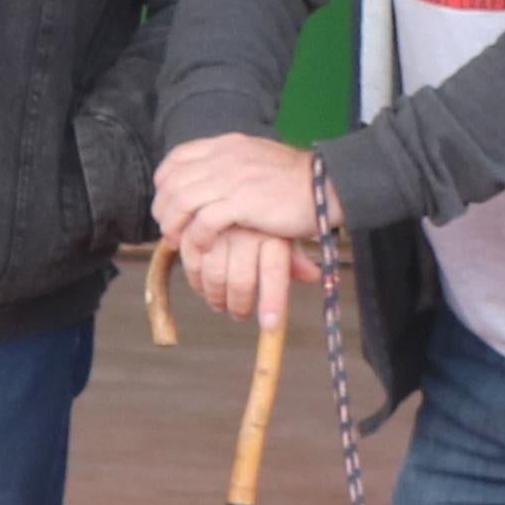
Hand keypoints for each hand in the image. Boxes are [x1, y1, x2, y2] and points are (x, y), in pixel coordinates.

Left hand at [154, 132, 337, 253]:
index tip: (168, 203)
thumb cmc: (300, 180)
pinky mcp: (243, 202)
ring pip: (181, 202)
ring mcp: (232, 178)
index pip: (178, 158)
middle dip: (164, 209)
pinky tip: (204, 248)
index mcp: (227, 145)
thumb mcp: (260, 159)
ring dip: (174, 226)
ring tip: (180, 243)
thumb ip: (236, 164)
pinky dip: (197, 237)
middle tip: (170, 230)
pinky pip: (204, 221)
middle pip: (173, 182)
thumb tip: (217, 183)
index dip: (164, 182)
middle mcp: (224, 157)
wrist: (329, 185)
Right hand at [177, 222, 318, 326]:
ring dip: (216, 297)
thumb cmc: (271, 212)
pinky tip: (201, 286)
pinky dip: (195, 278)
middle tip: (239, 315)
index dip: (273, 302)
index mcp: (274, 234)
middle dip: (239, 306)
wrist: (247, 179)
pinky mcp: (197, 224)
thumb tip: (313, 277)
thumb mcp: (288, 233)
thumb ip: (295, 257)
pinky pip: (192, 258)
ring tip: (220, 305)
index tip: (270, 325)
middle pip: (241, 281)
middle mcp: (248, 231)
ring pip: (214, 274)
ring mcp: (221, 228)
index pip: (274, 273)